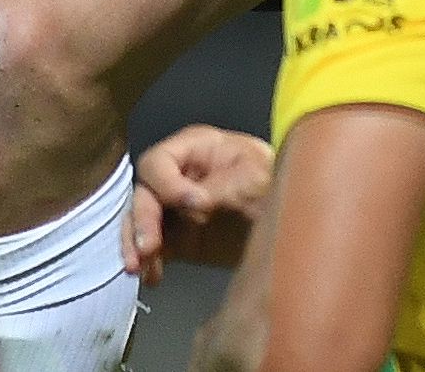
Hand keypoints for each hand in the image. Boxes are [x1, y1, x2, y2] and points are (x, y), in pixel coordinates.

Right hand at [124, 124, 272, 283]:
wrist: (289, 218)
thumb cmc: (276, 182)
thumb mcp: (254, 177)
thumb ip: (218, 187)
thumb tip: (191, 204)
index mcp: (196, 148)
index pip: (158, 162)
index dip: (167, 184)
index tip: (196, 206)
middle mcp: (178, 174)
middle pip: (143, 193)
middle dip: (143, 220)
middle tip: (149, 246)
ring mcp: (174, 206)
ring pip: (138, 221)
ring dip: (135, 244)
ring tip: (139, 266)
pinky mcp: (176, 235)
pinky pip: (150, 247)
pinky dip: (148, 262)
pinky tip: (153, 276)